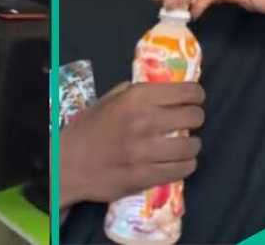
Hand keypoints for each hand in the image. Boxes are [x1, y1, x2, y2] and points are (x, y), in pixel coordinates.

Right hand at [60, 82, 203, 206]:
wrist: (68, 164)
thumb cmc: (87, 130)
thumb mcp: (106, 101)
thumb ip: (133, 93)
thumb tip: (162, 88)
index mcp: (135, 98)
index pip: (186, 91)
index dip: (196, 95)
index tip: (194, 99)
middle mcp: (144, 121)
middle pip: (194, 116)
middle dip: (195, 118)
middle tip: (188, 123)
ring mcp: (146, 151)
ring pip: (192, 146)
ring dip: (192, 145)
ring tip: (184, 146)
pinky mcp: (147, 175)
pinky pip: (183, 169)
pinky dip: (186, 165)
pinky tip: (178, 162)